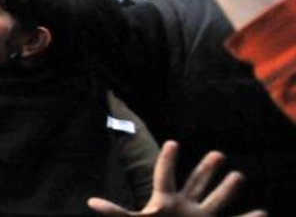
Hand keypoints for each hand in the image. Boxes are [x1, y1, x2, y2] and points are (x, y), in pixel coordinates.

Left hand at [88, 141, 265, 216]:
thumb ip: (115, 214)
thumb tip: (91, 204)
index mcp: (163, 202)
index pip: (165, 176)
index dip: (168, 160)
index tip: (172, 142)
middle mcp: (183, 208)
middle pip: (195, 183)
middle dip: (206, 169)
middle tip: (218, 154)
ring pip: (216, 200)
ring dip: (228, 189)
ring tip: (238, 176)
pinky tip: (262, 212)